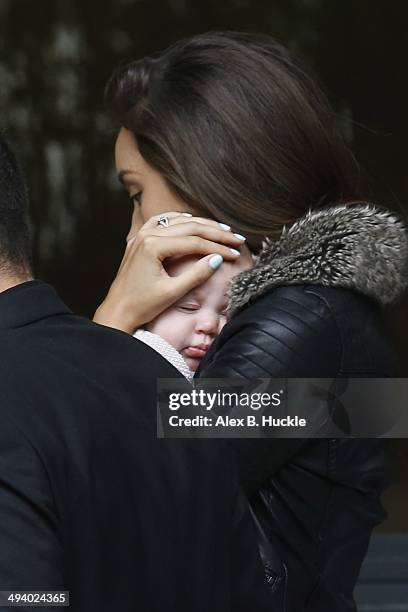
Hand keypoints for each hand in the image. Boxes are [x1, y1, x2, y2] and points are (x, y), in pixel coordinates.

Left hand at [93, 212, 246, 332]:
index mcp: (153, 246)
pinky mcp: (139, 241)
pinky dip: (179, 220)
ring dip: (201, 224)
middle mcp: (146, 235)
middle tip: (236, 238)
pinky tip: (191, 220)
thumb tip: (218, 258)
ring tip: (222, 229)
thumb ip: (197, 274)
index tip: (236, 253)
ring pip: (178, 221)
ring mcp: (141, 236)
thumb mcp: (173, 292)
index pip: (194, 242)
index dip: (218, 247)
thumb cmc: (142, 306)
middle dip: (215, 233)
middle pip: (189, 227)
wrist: (117, 311)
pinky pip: (161, 222)